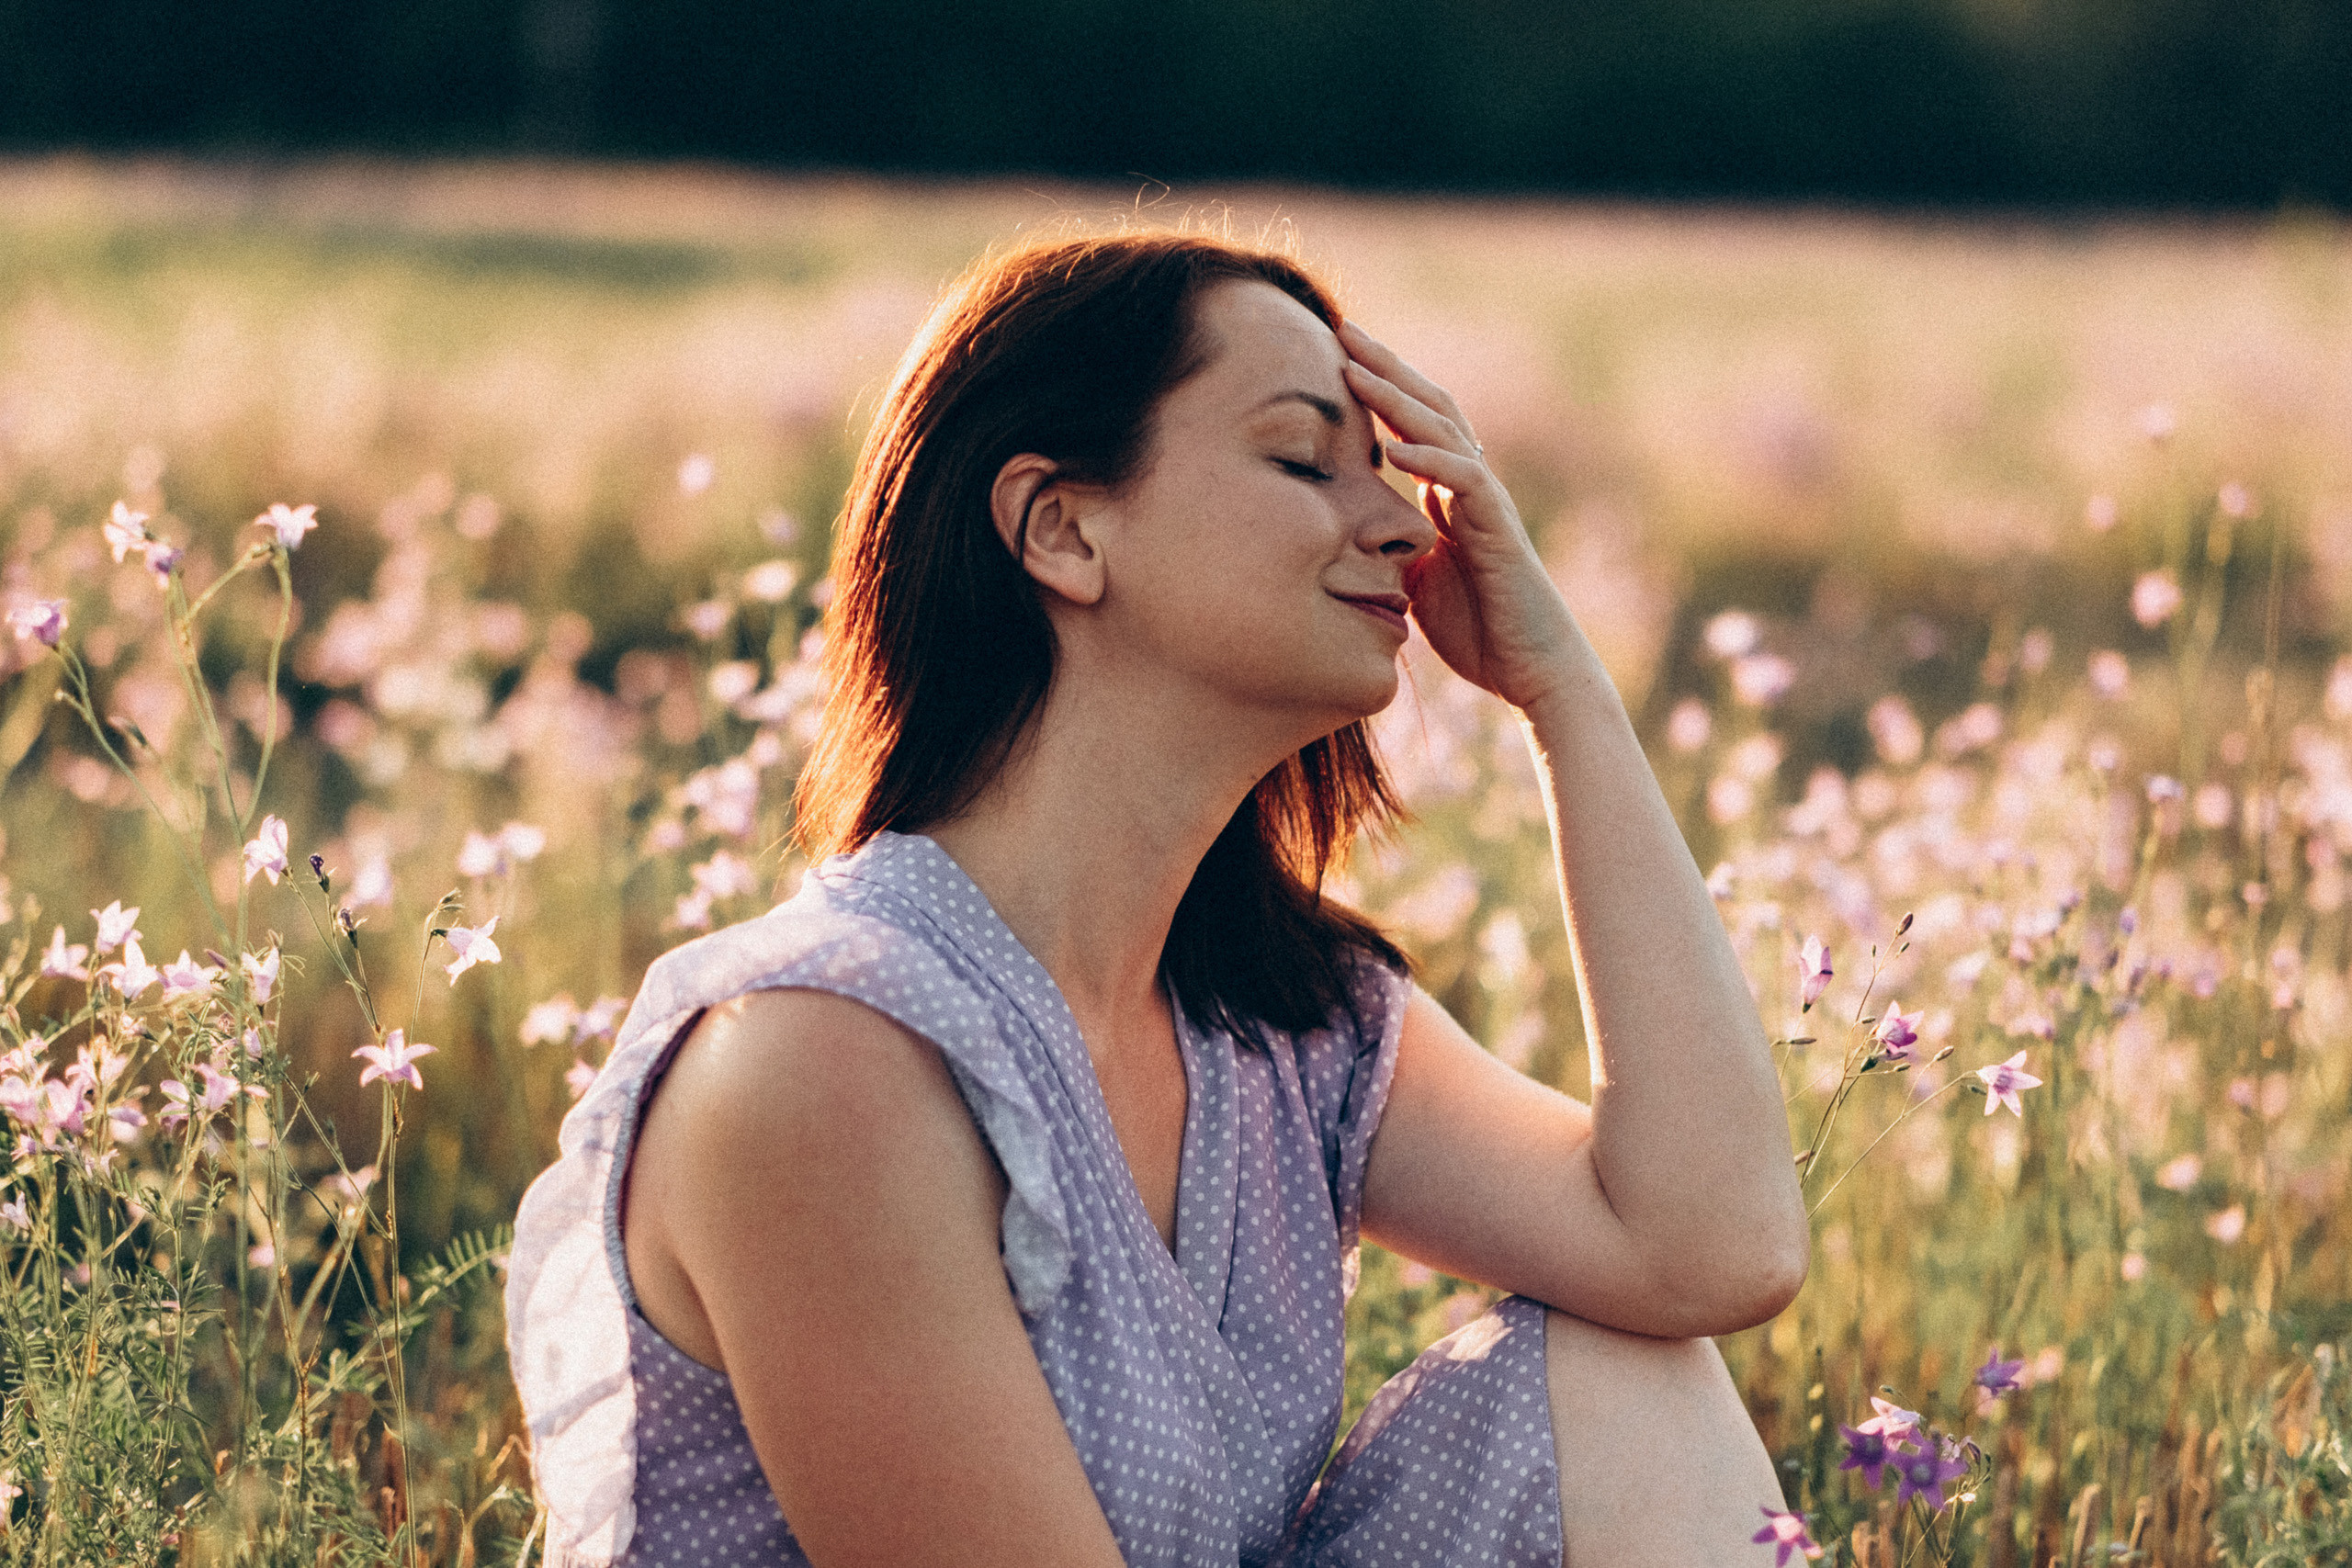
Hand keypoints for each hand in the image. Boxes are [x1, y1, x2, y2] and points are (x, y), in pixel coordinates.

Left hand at [1337, 318, 1578, 711]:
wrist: (1534, 673)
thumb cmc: (1480, 633)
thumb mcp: (1416, 583)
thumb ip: (1391, 549)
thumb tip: (1345, 539)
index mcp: (1447, 494)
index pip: (1411, 423)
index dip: (1375, 387)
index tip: (1330, 355)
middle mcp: (1470, 486)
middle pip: (1428, 407)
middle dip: (1384, 367)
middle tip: (1340, 329)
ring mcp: (1488, 504)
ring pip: (1445, 432)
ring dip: (1399, 398)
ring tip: (1355, 370)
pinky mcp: (1500, 532)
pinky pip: (1466, 483)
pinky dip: (1432, 461)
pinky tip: (1395, 447)